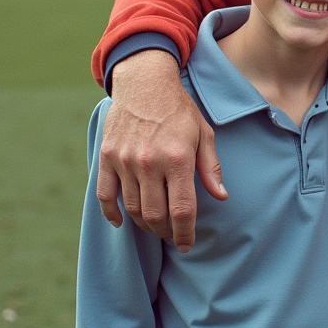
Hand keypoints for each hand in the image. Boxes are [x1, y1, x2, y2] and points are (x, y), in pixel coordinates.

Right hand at [95, 50, 226, 249]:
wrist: (144, 83)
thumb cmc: (179, 109)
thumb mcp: (204, 133)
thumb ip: (211, 167)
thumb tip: (221, 196)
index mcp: (178, 159)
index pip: (182, 210)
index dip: (185, 233)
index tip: (188, 244)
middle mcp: (150, 163)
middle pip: (155, 215)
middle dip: (166, 232)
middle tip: (173, 235)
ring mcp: (125, 161)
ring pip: (133, 209)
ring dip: (145, 224)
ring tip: (156, 226)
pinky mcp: (107, 157)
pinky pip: (105, 195)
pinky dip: (112, 214)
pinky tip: (123, 222)